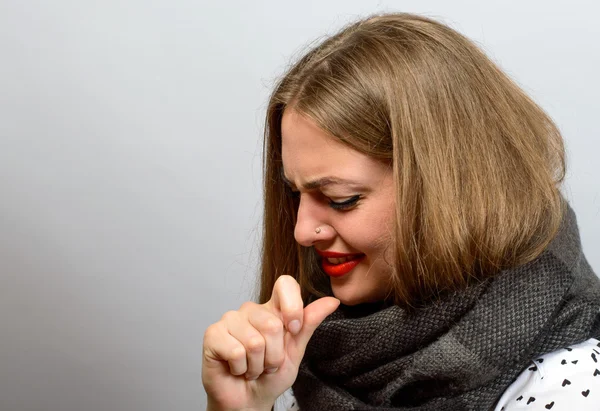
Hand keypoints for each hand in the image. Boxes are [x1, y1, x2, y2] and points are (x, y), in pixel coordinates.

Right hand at [202, 275, 339, 410]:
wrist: (249, 401)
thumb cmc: (270, 377)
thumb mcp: (295, 351)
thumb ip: (309, 323)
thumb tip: (332, 301)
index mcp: (272, 309)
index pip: (285, 284)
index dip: (293, 306)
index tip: (293, 329)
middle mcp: (250, 310)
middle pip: (273, 324)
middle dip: (274, 355)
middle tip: (265, 363)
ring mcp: (230, 319)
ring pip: (255, 341)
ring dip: (257, 365)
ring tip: (251, 367)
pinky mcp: (213, 334)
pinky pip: (236, 351)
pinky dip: (240, 369)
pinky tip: (236, 369)